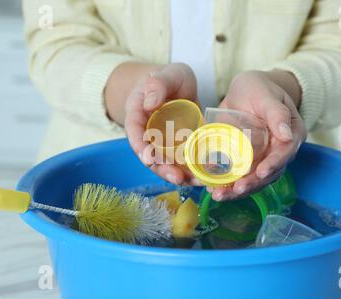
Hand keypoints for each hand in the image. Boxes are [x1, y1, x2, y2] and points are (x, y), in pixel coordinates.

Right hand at [124, 63, 200, 184]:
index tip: (148, 158)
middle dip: (163, 169)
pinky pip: (184, 162)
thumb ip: (157, 84)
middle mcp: (149, 134)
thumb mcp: (166, 75)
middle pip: (151, 156)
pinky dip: (193, 171)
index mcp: (138, 115)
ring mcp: (164, 144)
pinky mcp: (180, 148)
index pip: (134, 133)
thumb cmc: (169, 78)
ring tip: (196, 182)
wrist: (179, 85)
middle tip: (177, 177)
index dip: (140, 147)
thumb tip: (150, 103)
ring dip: (180, 175)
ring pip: (168, 163)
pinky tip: (206, 176)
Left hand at [209, 70, 306, 200]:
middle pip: (269, 173)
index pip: (285, 153)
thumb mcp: (266, 94)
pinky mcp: (246, 161)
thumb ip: (276, 112)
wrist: (246, 91)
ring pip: (253, 180)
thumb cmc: (259, 88)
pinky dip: (227, 184)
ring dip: (236, 190)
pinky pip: (239, 176)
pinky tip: (212, 189)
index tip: (260, 172)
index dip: (274, 164)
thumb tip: (287, 135)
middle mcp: (279, 151)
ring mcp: (263, 158)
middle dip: (252, 184)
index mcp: (291, 134)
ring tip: (218, 195)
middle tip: (235, 190)